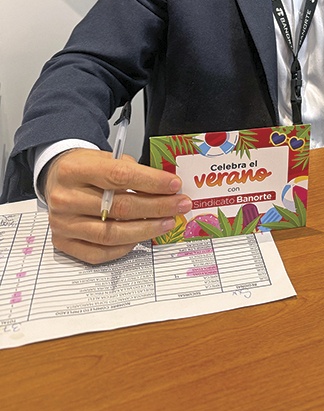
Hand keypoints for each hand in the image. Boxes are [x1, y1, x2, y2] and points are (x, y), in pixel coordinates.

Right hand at [44, 148, 192, 263]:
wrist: (56, 178)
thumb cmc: (85, 167)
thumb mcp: (105, 157)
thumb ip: (132, 170)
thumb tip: (165, 187)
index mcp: (75, 170)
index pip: (119, 176)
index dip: (151, 182)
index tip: (174, 185)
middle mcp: (65, 198)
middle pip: (119, 207)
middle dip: (157, 207)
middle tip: (180, 204)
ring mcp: (63, 224)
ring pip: (111, 234)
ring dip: (146, 229)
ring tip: (167, 222)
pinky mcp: (63, 242)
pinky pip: (99, 253)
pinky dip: (124, 248)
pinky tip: (141, 237)